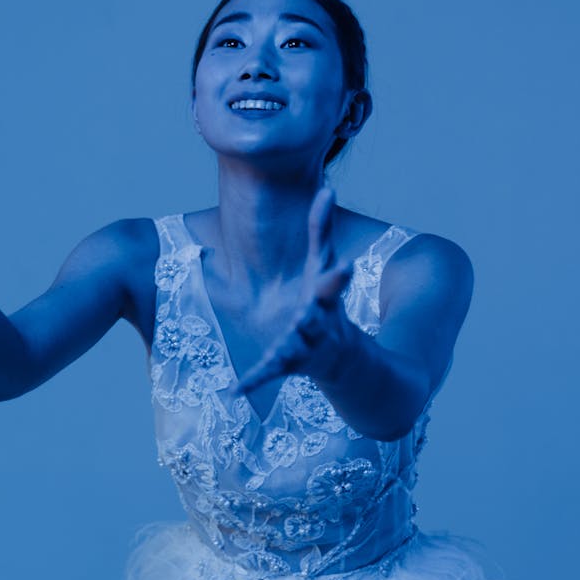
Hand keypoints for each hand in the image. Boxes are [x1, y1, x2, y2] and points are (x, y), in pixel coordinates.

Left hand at [234, 186, 355, 396]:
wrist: (339, 355)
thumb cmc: (326, 302)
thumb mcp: (322, 265)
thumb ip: (322, 229)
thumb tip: (328, 187)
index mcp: (324, 298)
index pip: (332, 283)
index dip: (338, 275)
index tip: (345, 265)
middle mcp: (316, 324)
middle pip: (315, 320)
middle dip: (313, 317)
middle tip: (308, 314)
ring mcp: (302, 348)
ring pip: (292, 349)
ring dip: (285, 350)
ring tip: (278, 351)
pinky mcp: (284, 366)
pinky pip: (266, 374)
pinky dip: (251, 383)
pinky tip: (234, 392)